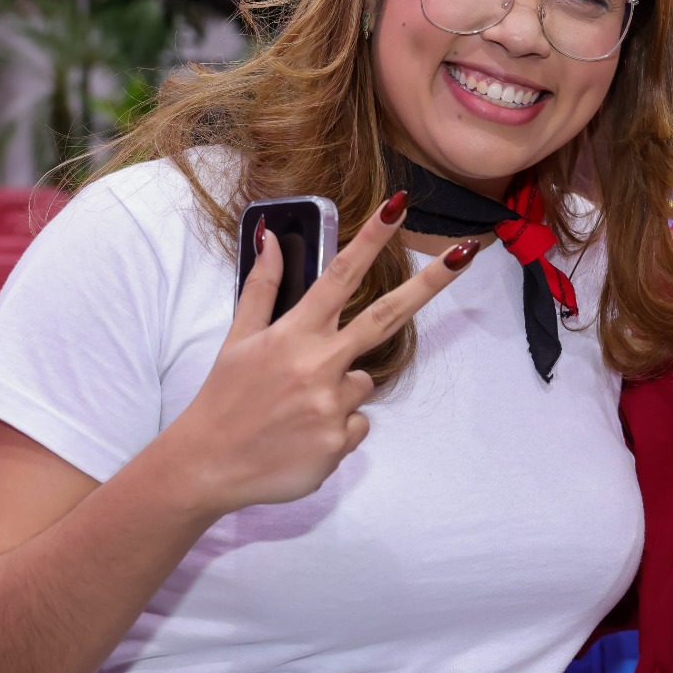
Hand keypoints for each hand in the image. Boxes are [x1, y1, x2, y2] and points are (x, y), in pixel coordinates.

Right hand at [155, 195, 477, 514]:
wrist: (206, 467)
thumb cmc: (224, 398)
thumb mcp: (238, 339)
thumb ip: (262, 287)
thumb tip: (271, 235)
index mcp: (294, 333)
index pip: (341, 275)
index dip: (372, 238)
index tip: (399, 206)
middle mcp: (319, 363)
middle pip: (387, 314)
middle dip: (430, 283)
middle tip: (465, 254)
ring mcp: (332, 403)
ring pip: (363, 381)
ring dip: (340, 389)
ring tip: (296, 407)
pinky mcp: (339, 440)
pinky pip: (357, 423)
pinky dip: (336, 426)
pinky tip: (302, 434)